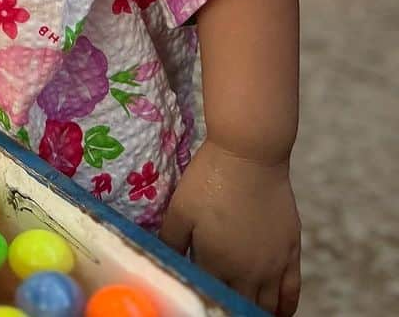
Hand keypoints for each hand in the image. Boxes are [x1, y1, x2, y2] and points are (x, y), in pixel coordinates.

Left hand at [161, 140, 299, 314]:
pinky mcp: (291, 251)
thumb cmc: (210, 178)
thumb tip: (162, 262)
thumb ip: (169, 241)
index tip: (198, 294)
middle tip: (220, 303)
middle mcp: (246, 272)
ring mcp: (273, 264)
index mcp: (215, 262)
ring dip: (256, 312)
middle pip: (239, 303)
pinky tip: (279, 314)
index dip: (203, 294)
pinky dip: (285, 308)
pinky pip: (292, 292)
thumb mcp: (179, 208)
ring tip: (246, 313)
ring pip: (266, 305)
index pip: (209, 294)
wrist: (249, 154)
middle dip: (228, 305)